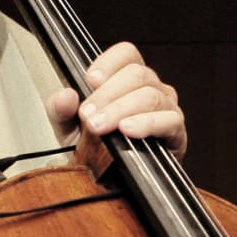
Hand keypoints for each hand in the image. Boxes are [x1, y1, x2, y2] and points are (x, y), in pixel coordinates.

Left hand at [45, 41, 187, 157]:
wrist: (113, 182)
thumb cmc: (97, 149)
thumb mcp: (70, 129)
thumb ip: (61, 111)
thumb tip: (64, 96)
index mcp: (128, 79)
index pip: (127, 54)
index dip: (109, 62)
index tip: (90, 80)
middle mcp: (151, 87)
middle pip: (137, 74)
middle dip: (108, 95)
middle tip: (88, 115)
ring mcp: (166, 107)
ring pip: (150, 95)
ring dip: (121, 109)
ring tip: (101, 126)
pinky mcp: (176, 130)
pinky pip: (168, 120)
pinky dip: (147, 123)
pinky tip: (128, 130)